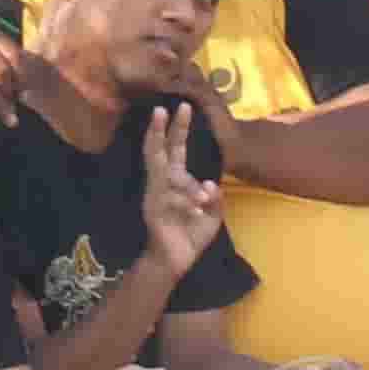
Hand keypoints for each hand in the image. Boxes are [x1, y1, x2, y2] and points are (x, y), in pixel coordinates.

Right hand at [136, 109, 223, 274]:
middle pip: (160, 151)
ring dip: (187, 185)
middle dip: (163, 130)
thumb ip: (215, 198)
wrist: (174, 262)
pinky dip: (186, 202)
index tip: (183, 107)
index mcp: (176, 181)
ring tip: (203, 201)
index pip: (175, 149)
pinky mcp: (153, 209)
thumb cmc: (190, 236)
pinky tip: (197, 213)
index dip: (178, 129)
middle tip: (165, 109)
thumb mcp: (212, 216)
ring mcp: (155, 195)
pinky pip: (170, 198)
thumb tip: (211, 183)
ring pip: (166, 175)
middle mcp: (163, 183)